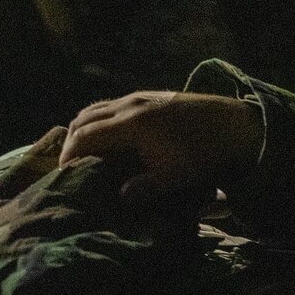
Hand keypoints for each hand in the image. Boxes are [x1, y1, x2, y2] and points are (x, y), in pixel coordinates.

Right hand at [59, 91, 263, 204]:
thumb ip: (145, 188)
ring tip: (83, 149)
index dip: (69, 153)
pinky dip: (99, 117)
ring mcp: (139, 96)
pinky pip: (111, 103)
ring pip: (97, 107)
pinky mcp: (148, 95)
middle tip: (69, 163)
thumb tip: (120, 198)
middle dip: (72, 140)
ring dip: (85, 126)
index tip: (63, 172)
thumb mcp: (174, 177)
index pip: (86, 135)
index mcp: (131, 125)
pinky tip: (107, 134)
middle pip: (85, 118)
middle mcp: (129, 105)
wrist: (232, 123)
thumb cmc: (202, 154)